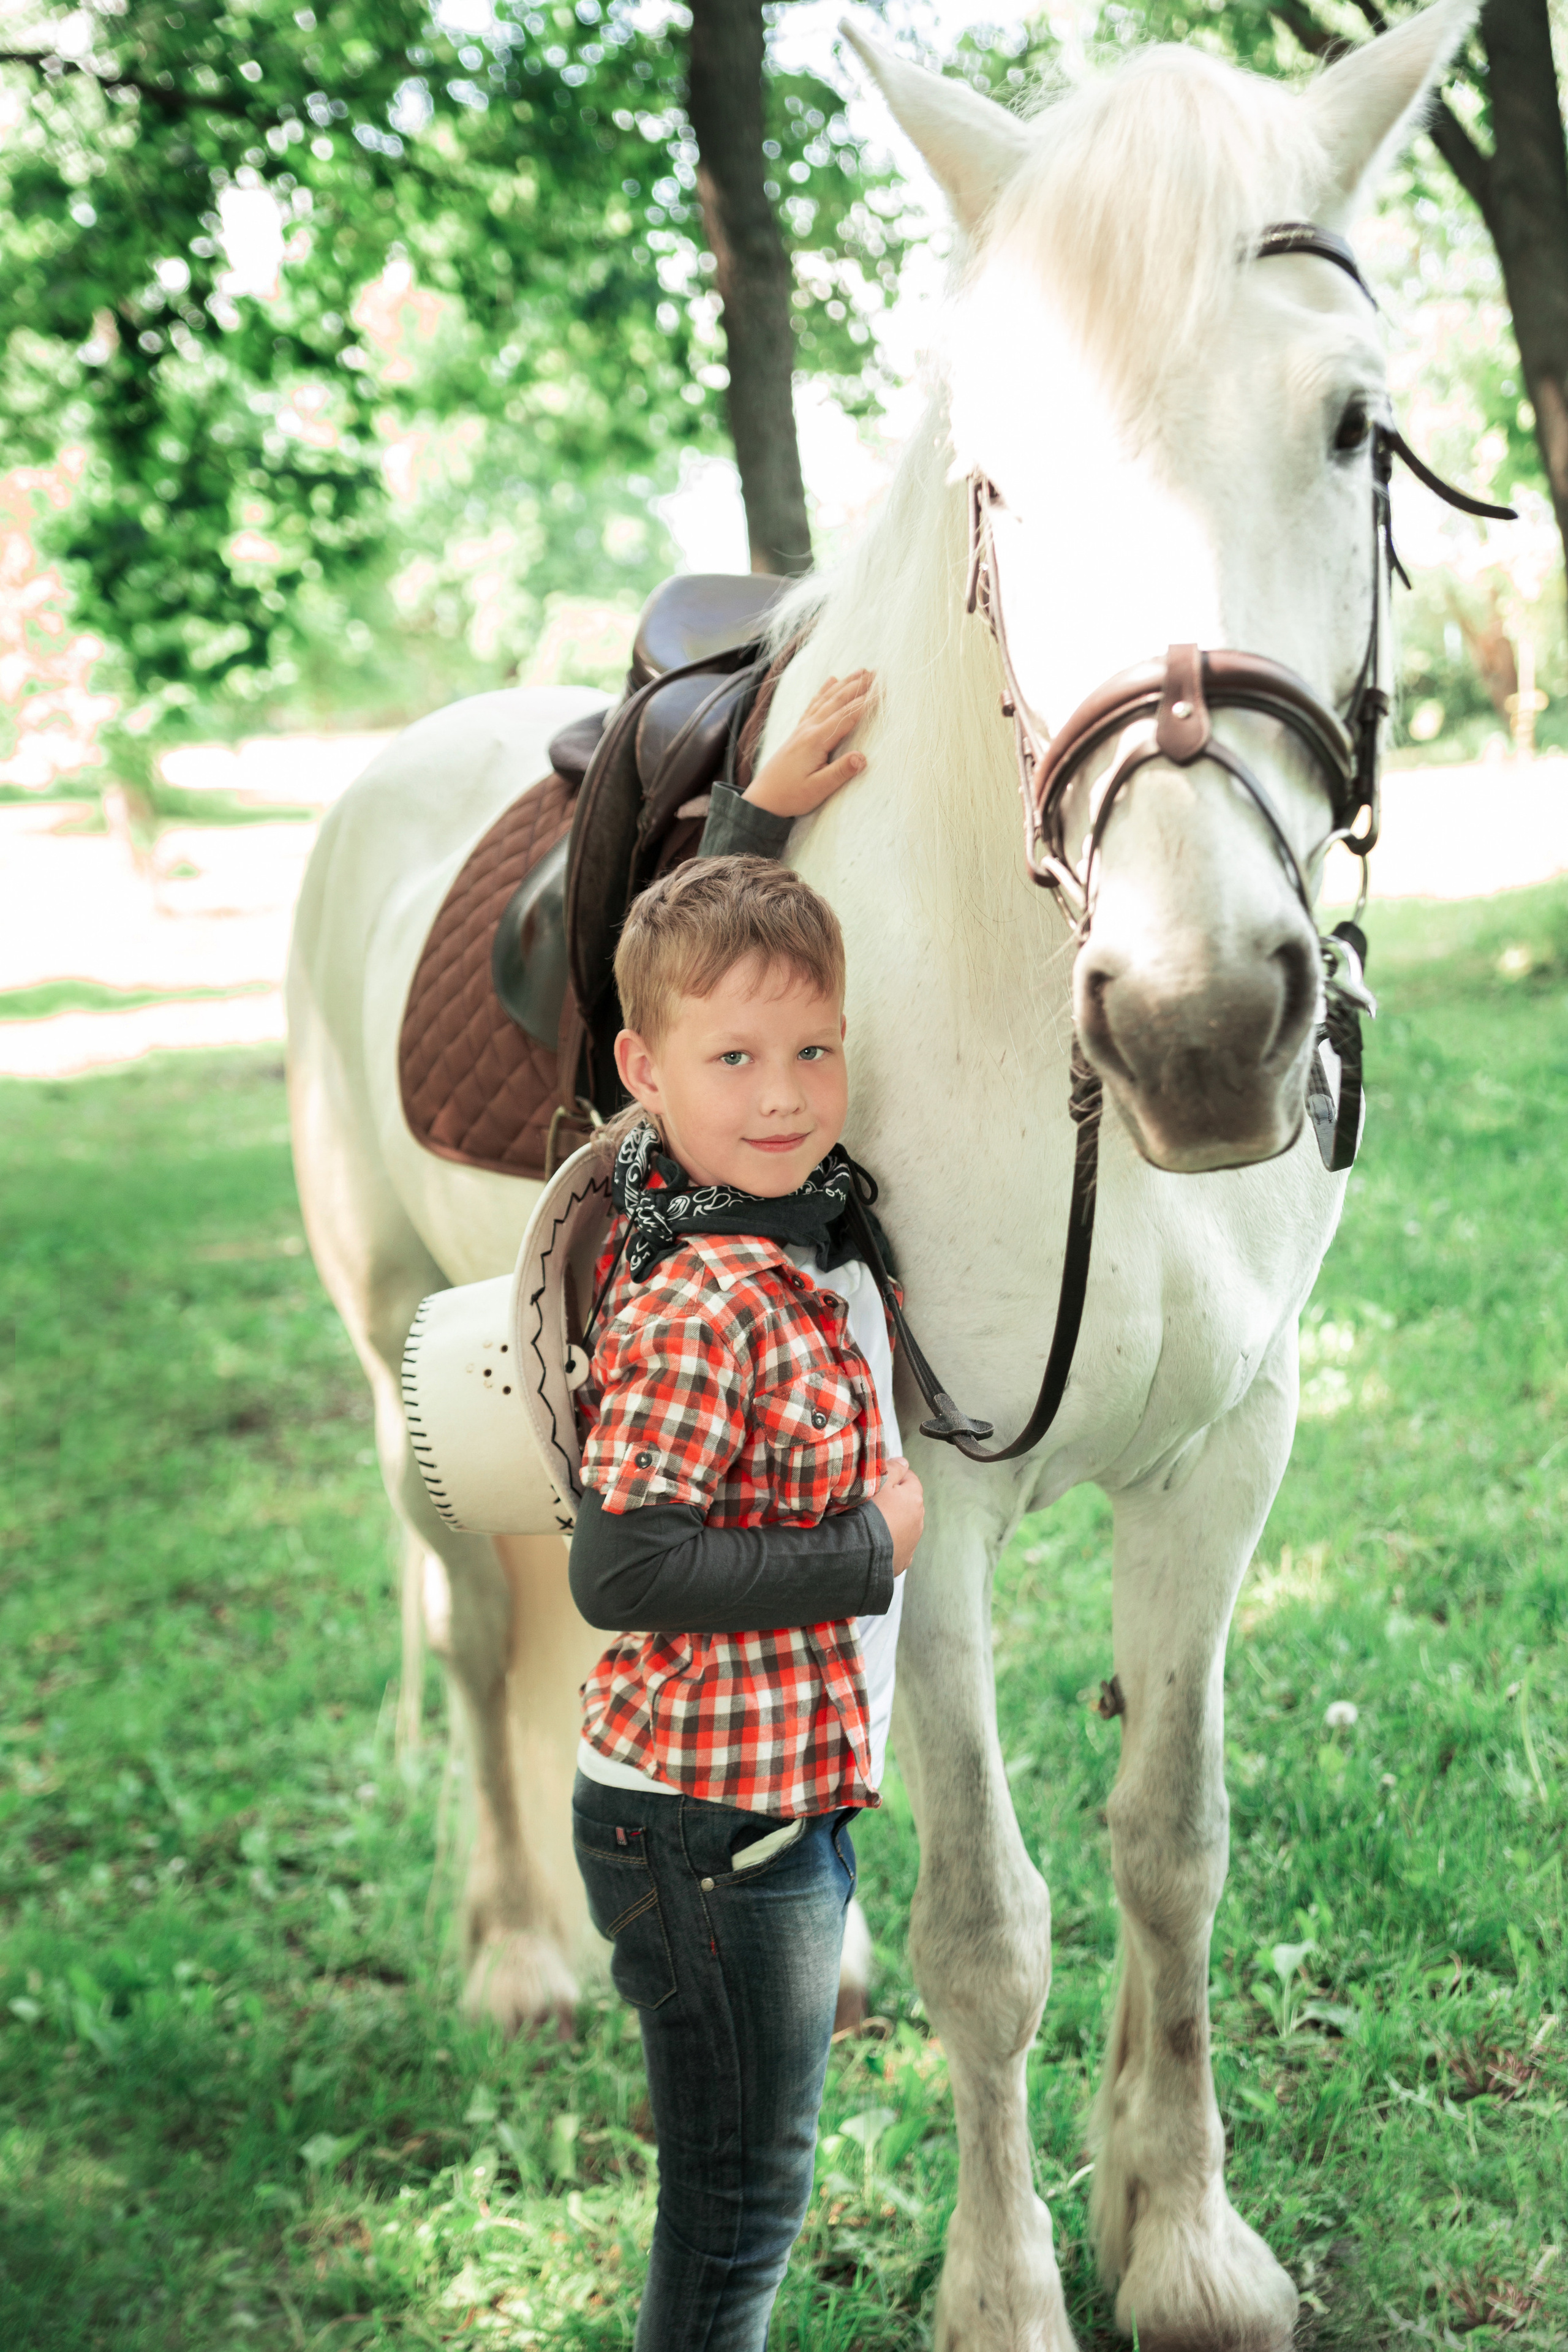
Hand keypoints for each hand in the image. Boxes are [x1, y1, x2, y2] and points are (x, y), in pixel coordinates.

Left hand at [744, 670, 875, 818]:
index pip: (846, 717)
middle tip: (878, 673)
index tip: (883, 690)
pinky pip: (814, 704)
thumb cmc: (790, 796)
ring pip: (826, 699)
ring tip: (861, 671)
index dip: (866, 702)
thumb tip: (863, 758)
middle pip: (837, 701)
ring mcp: (802, 729)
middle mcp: (808, 729)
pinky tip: (831, 681)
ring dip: (845, 684)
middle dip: (858, 685)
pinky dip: (824, 690)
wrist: (762, 799)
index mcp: (815, 741)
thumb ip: (840, 772)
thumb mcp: (818, 789)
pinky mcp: (798, 732)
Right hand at [868, 1457, 923, 1576]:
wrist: (862, 1552)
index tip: (879, 1479)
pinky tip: (878, 1540)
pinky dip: (892, 1541)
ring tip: (873, 1522)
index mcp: (914, 1498)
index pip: (910, 1478)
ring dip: (894, 1521)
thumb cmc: (868, 1513)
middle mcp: (919, 1520)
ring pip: (905, 1524)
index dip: (895, 1475)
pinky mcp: (904, 1559)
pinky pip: (899, 1545)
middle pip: (909, 1502)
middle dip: (896, 1499)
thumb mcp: (878, 1483)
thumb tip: (904, 1461)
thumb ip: (893, 1469)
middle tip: (874, 1500)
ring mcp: (912, 1541)